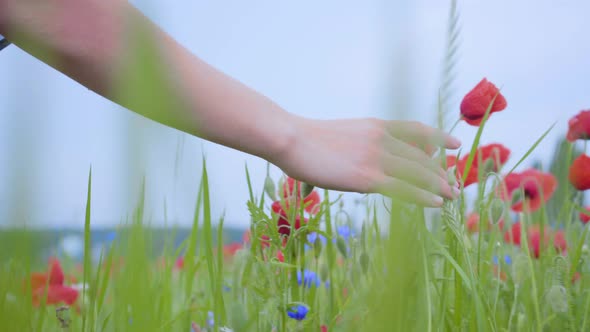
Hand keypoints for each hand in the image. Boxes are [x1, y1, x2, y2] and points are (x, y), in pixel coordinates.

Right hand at [272, 117, 460, 206]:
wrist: (291, 138)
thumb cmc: (305, 139)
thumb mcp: (338, 135)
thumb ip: (349, 148)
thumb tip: (336, 173)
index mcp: (375, 126)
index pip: (415, 130)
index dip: (438, 137)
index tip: (455, 145)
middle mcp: (381, 139)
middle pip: (421, 156)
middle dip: (440, 171)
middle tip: (453, 183)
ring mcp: (375, 158)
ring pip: (417, 172)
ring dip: (438, 185)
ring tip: (452, 196)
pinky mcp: (366, 177)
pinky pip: (403, 188)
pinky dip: (423, 197)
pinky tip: (436, 203)